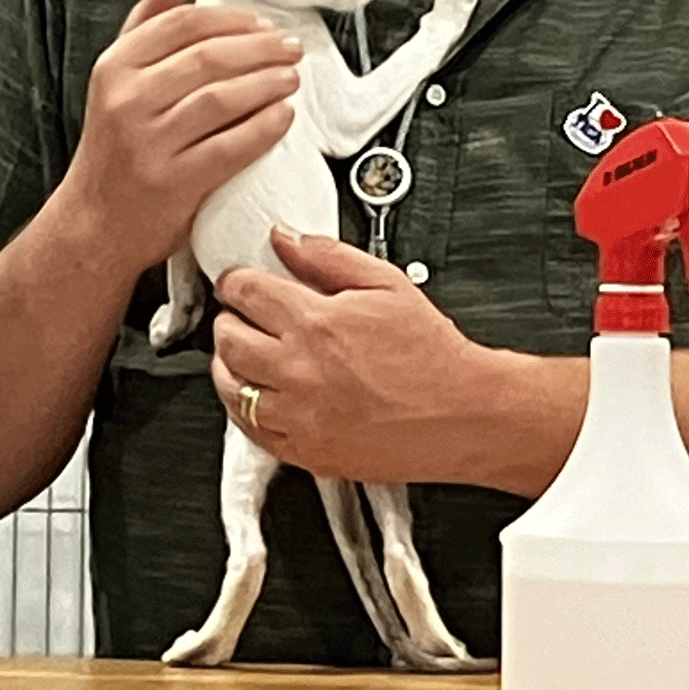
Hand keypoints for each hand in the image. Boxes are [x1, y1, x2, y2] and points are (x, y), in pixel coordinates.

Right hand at [57, 0, 301, 278]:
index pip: (183, 23)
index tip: (264, 23)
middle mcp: (127, 100)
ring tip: (291, 79)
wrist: (95, 224)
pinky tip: (283, 117)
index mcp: (115, 68)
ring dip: (268, 84)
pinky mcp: (174, 181)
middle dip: (261, 49)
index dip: (233, 19)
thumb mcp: (117, 82)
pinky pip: (231, 146)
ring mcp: (149, 142)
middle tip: (291, 49)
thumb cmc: (116, 151)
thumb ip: (145, 29)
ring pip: (222, 98)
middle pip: (208, 57)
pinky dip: (264, 128)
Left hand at [211, 228, 488, 481]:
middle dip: (229, 319)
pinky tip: (256, 393)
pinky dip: (244, 408)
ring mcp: (298, 415)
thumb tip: (286, 238)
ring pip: (231, 386)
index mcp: (316, 322)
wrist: (460, 413)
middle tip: (241, 314)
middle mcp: (299, 370)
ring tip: (243, 351)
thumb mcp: (386, 282)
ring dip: (229, 363)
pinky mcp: (305, 451)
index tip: (239, 282)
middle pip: (229, 338)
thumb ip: (327, 255)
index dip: (235, 281)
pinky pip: (250, 430)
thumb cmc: (430, 354)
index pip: (245, 292)